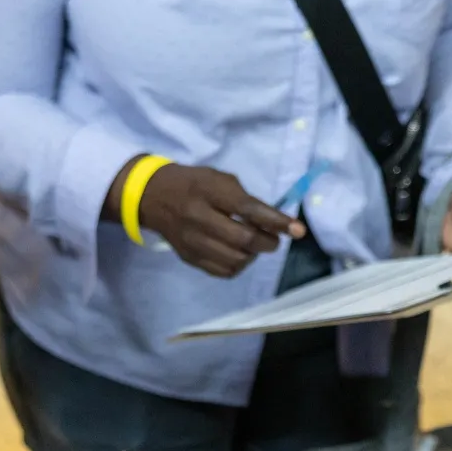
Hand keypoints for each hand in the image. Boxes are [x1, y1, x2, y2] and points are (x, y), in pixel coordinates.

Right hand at [109, 162, 303, 278]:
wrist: (153, 197)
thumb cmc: (194, 183)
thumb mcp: (219, 179)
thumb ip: (245, 199)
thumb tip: (273, 222)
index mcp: (209, 191)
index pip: (249, 209)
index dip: (277, 221)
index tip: (298, 230)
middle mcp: (199, 218)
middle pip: (245, 239)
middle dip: (268, 241)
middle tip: (273, 238)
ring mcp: (193, 241)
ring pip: (237, 260)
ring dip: (253, 255)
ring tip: (252, 245)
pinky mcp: (190, 257)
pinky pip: (224, 271)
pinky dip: (239, 265)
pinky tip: (238, 254)